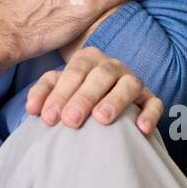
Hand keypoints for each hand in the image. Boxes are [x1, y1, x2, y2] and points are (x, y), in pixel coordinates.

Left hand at [26, 47, 162, 134]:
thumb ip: (43, 94)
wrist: (100, 102)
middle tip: (71, 121)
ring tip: (102, 119)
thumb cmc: (75, 96)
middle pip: (100, 76)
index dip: (61, 93)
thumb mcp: (57, 90)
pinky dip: (150, 114)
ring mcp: (132, 80)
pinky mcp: (149, 98)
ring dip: (115, 101)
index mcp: (87, 59)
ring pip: (129, 84)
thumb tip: (32, 109)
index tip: (49, 118)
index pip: (74, 72)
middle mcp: (111, 66)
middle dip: (84, 98)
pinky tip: (141, 128)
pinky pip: (154, 103)